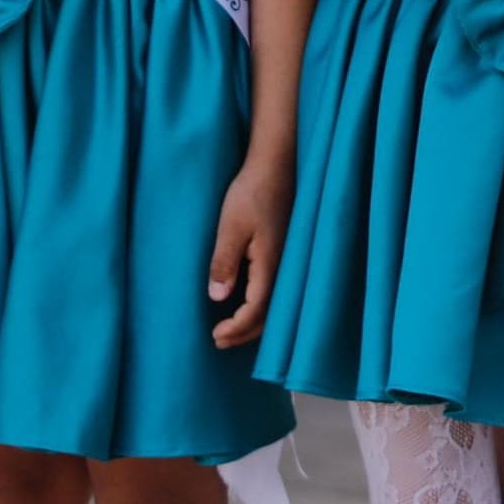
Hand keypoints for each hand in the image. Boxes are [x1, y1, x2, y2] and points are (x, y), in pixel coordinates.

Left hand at [206, 147, 288, 347]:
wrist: (277, 163)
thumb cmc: (252, 192)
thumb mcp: (231, 226)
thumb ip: (224, 262)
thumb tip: (218, 298)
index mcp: (271, 263)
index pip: (256, 310)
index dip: (236, 328)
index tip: (215, 336)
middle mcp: (285, 265)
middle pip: (270, 313)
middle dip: (245, 332)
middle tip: (219, 340)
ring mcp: (288, 258)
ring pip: (276, 302)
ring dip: (254, 319)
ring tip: (232, 327)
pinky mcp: (286, 249)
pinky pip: (277, 288)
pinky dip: (261, 303)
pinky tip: (247, 299)